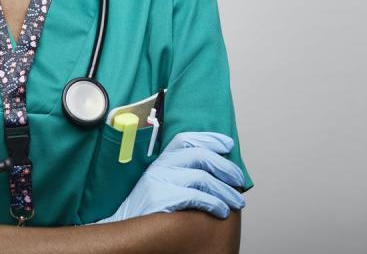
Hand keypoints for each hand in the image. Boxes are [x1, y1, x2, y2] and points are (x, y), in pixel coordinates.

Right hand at [95, 131, 245, 222]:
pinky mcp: (162, 198)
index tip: (228, 145)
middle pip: (200, 156)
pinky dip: (214, 203)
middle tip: (239, 180)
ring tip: (236, 202)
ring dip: (225, 190)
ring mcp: (160, 181)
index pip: (186, 139)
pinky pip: (196, 196)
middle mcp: (161, 166)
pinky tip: (221, 210)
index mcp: (162, 160)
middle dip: (225, 167)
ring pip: (202, 177)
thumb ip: (181, 172)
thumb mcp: (162, 182)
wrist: (127, 227)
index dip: (210, 139)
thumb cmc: (150, 208)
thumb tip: (216, 169)